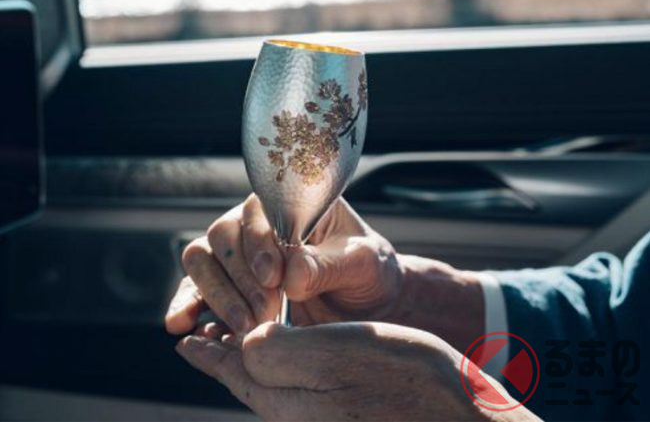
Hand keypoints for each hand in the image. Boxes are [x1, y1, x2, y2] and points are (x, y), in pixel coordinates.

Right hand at [165, 194, 402, 335]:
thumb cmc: (367, 271)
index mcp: (289, 205)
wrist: (365, 303)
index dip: (259, 243)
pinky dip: (186, 306)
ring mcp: (237, 256)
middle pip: (221, 237)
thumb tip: (291, 273)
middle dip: (239, 279)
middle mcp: (256, 224)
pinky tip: (183, 325)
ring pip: (201, 261)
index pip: (257, 212)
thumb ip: (330, 265)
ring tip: (243, 328)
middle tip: (264, 313)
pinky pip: (195, 290)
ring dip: (216, 295)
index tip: (273, 278)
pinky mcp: (228, 287)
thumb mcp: (364, 264)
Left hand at [175, 321, 539, 421]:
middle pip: (248, 383)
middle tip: (202, 339)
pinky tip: (286, 359)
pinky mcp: (342, 415)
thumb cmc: (408, 384)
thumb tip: (244, 344)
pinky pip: (296, 393)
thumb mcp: (340, 357)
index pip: (235, 371)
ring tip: (234, 345)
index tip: (185, 339)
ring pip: (269, 388)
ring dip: (247, 363)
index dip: (209, 351)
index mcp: (289, 401)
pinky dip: (278, 371)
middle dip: (222, 357)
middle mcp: (298, 416)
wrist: (462, 420)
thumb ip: (283, 353)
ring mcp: (321, 418)